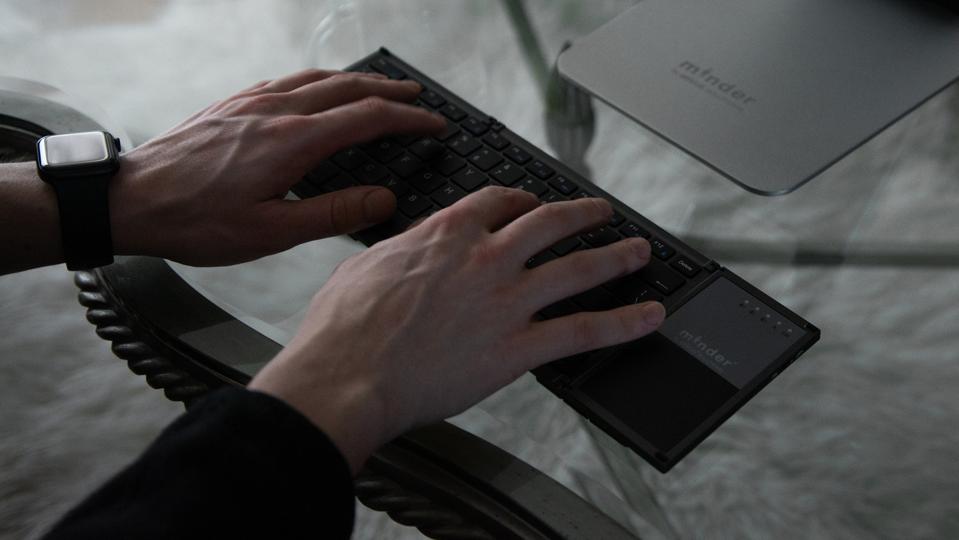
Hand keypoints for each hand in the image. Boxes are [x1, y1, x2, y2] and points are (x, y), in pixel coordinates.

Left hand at [110, 69, 444, 264]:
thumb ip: (333, 213)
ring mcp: (251, 103)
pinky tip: (317, 90)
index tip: (434, 124)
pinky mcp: (231, 105)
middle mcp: (276, 112)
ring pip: (317, 78)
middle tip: (417, 96)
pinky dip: (318, 80)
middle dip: (389, 91)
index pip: (368, 119)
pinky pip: (286, 80)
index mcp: (293, 143)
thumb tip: (383, 199)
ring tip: (378, 88)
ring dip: (356, 81)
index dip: (409, 119)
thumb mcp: (271, 232)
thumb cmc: (196, 222)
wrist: (132, 200)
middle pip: (347, 88)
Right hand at [249, 187, 665, 472]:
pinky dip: (623, 323)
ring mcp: (507, 301)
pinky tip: (649, 317)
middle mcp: (485, 258)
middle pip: (549, 223)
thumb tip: (408, 250)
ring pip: (577, 268)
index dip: (521, 199)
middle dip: (581, 214)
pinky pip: (583, 331)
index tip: (529, 203)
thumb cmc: (344, 328)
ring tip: (638, 252)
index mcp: (446, 234)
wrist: (348, 376)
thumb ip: (403, 252)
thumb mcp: (365, 266)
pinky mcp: (517, 347)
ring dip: (615, 257)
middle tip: (600, 212)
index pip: (498, 202)